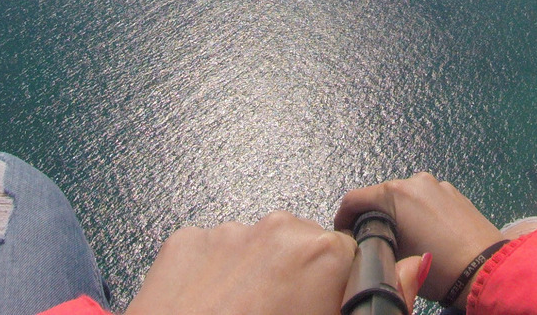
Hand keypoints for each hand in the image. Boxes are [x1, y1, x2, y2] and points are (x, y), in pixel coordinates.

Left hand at [126, 211, 355, 314]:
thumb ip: (335, 308)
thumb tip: (336, 305)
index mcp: (321, 255)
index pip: (350, 254)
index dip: (337, 283)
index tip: (325, 302)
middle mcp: (278, 230)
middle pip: (300, 244)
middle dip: (293, 274)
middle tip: (279, 313)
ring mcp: (228, 231)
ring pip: (254, 246)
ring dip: (252, 274)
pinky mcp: (187, 239)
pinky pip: (211, 251)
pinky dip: (212, 275)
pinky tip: (207, 309)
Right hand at [335, 173, 503, 304]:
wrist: (485, 268)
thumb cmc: (438, 267)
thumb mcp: (395, 258)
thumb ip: (375, 241)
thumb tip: (368, 239)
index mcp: (394, 194)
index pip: (354, 199)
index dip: (343, 217)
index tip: (343, 234)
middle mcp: (414, 181)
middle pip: (380, 195)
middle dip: (372, 216)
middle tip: (373, 241)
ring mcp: (436, 184)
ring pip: (405, 196)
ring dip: (398, 213)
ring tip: (403, 238)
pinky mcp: (453, 192)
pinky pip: (426, 199)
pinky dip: (419, 212)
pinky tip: (426, 233)